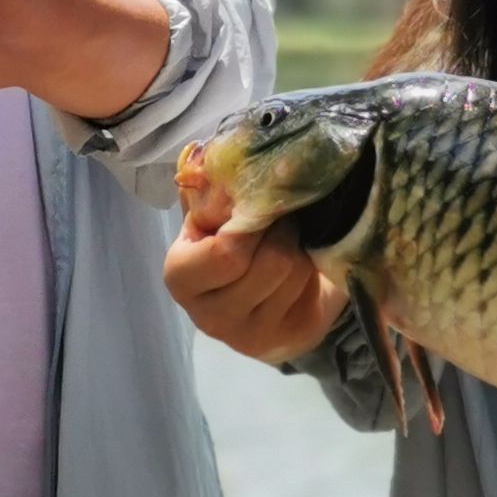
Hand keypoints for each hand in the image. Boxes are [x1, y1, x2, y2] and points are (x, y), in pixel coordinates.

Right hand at [162, 182, 346, 363]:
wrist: (264, 295)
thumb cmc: (236, 248)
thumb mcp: (215, 219)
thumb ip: (212, 193)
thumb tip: (215, 157)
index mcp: (182, 277)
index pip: (225, 254)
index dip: (250, 224)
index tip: (257, 208)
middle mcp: (210, 316)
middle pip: (269, 261)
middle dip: (282, 230)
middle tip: (282, 219)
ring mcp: (250, 336)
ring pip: (294, 271)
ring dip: (300, 247)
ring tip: (292, 241)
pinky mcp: (289, 339)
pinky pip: (314, 290)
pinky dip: (314, 267)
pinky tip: (303, 266)